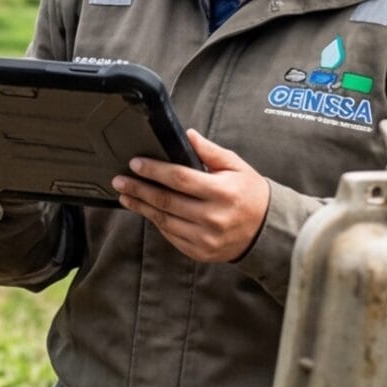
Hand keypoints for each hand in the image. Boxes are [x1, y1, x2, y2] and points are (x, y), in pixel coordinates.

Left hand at [112, 130, 271, 263]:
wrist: (266, 231)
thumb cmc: (250, 194)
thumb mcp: (237, 166)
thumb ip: (210, 152)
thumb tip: (187, 135)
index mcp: (222, 192)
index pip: (180, 179)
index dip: (155, 170)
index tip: (136, 163)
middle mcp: (213, 217)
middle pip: (166, 201)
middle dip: (139, 188)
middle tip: (120, 179)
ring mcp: (205, 238)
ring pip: (164, 220)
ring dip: (141, 207)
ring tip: (125, 195)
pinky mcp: (200, 251)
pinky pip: (171, 235)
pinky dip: (156, 222)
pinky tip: (145, 210)